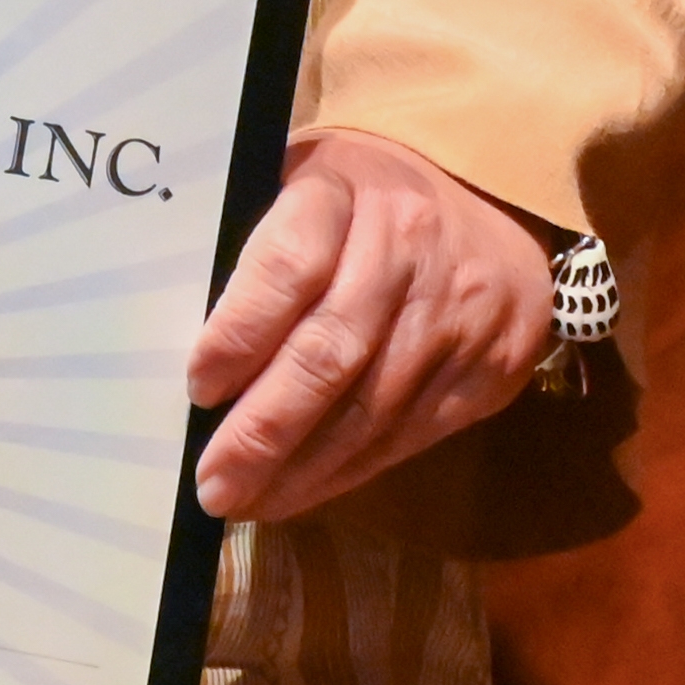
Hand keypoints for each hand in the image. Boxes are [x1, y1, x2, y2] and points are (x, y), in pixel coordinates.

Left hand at [183, 132, 553, 520]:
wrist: (493, 207)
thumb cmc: (360, 200)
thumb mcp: (298, 184)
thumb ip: (253, 249)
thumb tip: (191, 349)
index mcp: (342, 190)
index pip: (288, 265)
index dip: (240, 332)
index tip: (199, 387)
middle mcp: (407, 248)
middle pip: (330, 352)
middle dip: (265, 429)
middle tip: (214, 481)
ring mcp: (458, 314)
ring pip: (371, 409)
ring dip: (302, 469)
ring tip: (248, 500)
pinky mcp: (489, 370)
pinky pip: (410, 435)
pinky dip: (350, 472)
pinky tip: (305, 490)